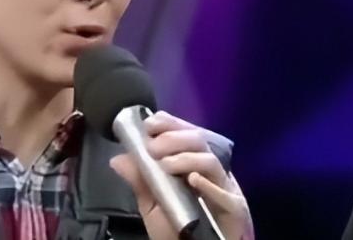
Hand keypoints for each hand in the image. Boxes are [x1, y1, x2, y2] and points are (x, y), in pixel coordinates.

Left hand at [109, 111, 253, 239]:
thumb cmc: (178, 229)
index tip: (149, 124)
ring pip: (211, 161)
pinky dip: (209, 185)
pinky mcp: (235, 209)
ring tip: (165, 164)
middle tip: (153, 147)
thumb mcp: (152, 206)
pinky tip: (193, 179)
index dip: (169, 123)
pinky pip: (226, 194)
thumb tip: (117, 159)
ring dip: (186, 157)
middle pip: (199, 140)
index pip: (185, 132)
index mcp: (193, 162)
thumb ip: (139, 182)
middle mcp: (210, 170)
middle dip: (174, 137)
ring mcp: (224, 188)